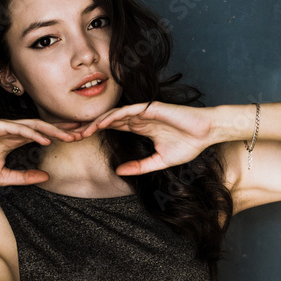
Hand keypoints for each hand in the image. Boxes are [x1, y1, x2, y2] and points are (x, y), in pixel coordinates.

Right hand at [0, 118, 81, 185]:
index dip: (60, 136)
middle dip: (64, 130)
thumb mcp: (3, 177)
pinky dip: (33, 133)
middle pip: (44, 127)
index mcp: (15, 139)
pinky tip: (46, 139)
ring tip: (70, 135)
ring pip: (35, 125)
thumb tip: (46, 177)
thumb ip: (24, 177)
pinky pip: (18, 128)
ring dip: (53, 130)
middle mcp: (12, 130)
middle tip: (84, 134)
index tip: (78, 140)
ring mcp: (4, 126)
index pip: (43, 135)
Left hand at [80, 101, 213, 174]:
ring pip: (116, 114)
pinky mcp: (152, 108)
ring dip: (99, 122)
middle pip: (110, 120)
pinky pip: (129, 110)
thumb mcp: (159, 162)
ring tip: (83, 130)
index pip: (114, 128)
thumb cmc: (189, 145)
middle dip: (92, 127)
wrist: (207, 133)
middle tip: (73, 135)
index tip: (81, 141)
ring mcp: (145, 112)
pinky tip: (102, 123)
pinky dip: (114, 115)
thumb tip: (118, 171)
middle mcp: (140, 118)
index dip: (97, 132)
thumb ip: (139, 166)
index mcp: (141, 128)